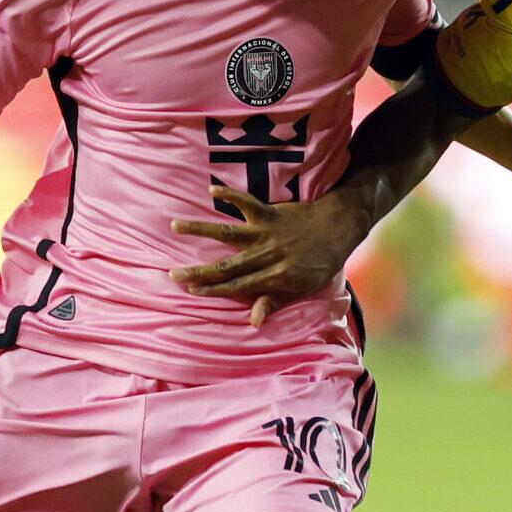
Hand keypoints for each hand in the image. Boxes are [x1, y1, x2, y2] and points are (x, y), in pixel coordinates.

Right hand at [170, 186, 370, 326]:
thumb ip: (275, 302)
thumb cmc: (320, 263)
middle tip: (173, 274)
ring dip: (201, 229)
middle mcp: (266, 255)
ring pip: (228, 233)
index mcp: (274, 277)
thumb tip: (253, 321)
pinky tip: (212, 189)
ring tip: (175, 225)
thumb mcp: (302, 289)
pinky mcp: (270, 213)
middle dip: (199, 271)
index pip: (238, 286)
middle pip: (227, 265)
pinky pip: (247, 202)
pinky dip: (230, 195)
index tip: (192, 292)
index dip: (214, 290)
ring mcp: (266, 233)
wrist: (339, 229)